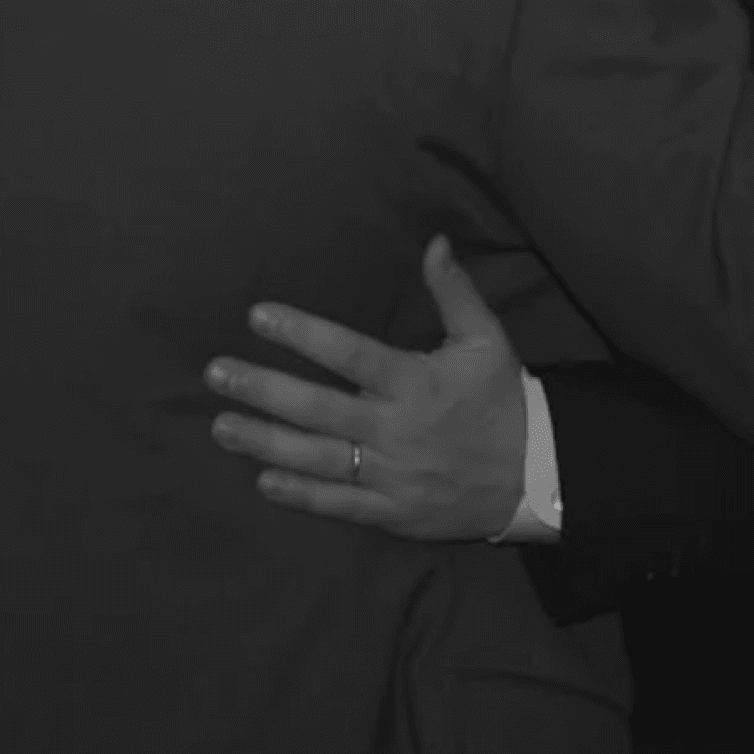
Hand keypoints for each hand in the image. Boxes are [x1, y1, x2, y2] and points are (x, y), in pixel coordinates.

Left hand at [203, 237, 527, 540]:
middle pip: (318, 408)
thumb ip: (455, 292)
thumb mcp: (487, 340)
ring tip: (221, 426)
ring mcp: (392, 475)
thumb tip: (435, 241)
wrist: (537, 476)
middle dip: (263, 389)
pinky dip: (301, 495)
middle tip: (216, 374)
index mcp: (415, 383)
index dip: (303, 334)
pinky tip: (264, 481)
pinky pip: (340, 504)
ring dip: (266, 442)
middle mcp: (396, 429)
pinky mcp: (394, 512)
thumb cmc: (504, 402)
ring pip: (318, 458)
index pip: (350, 353)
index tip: (258, 316)